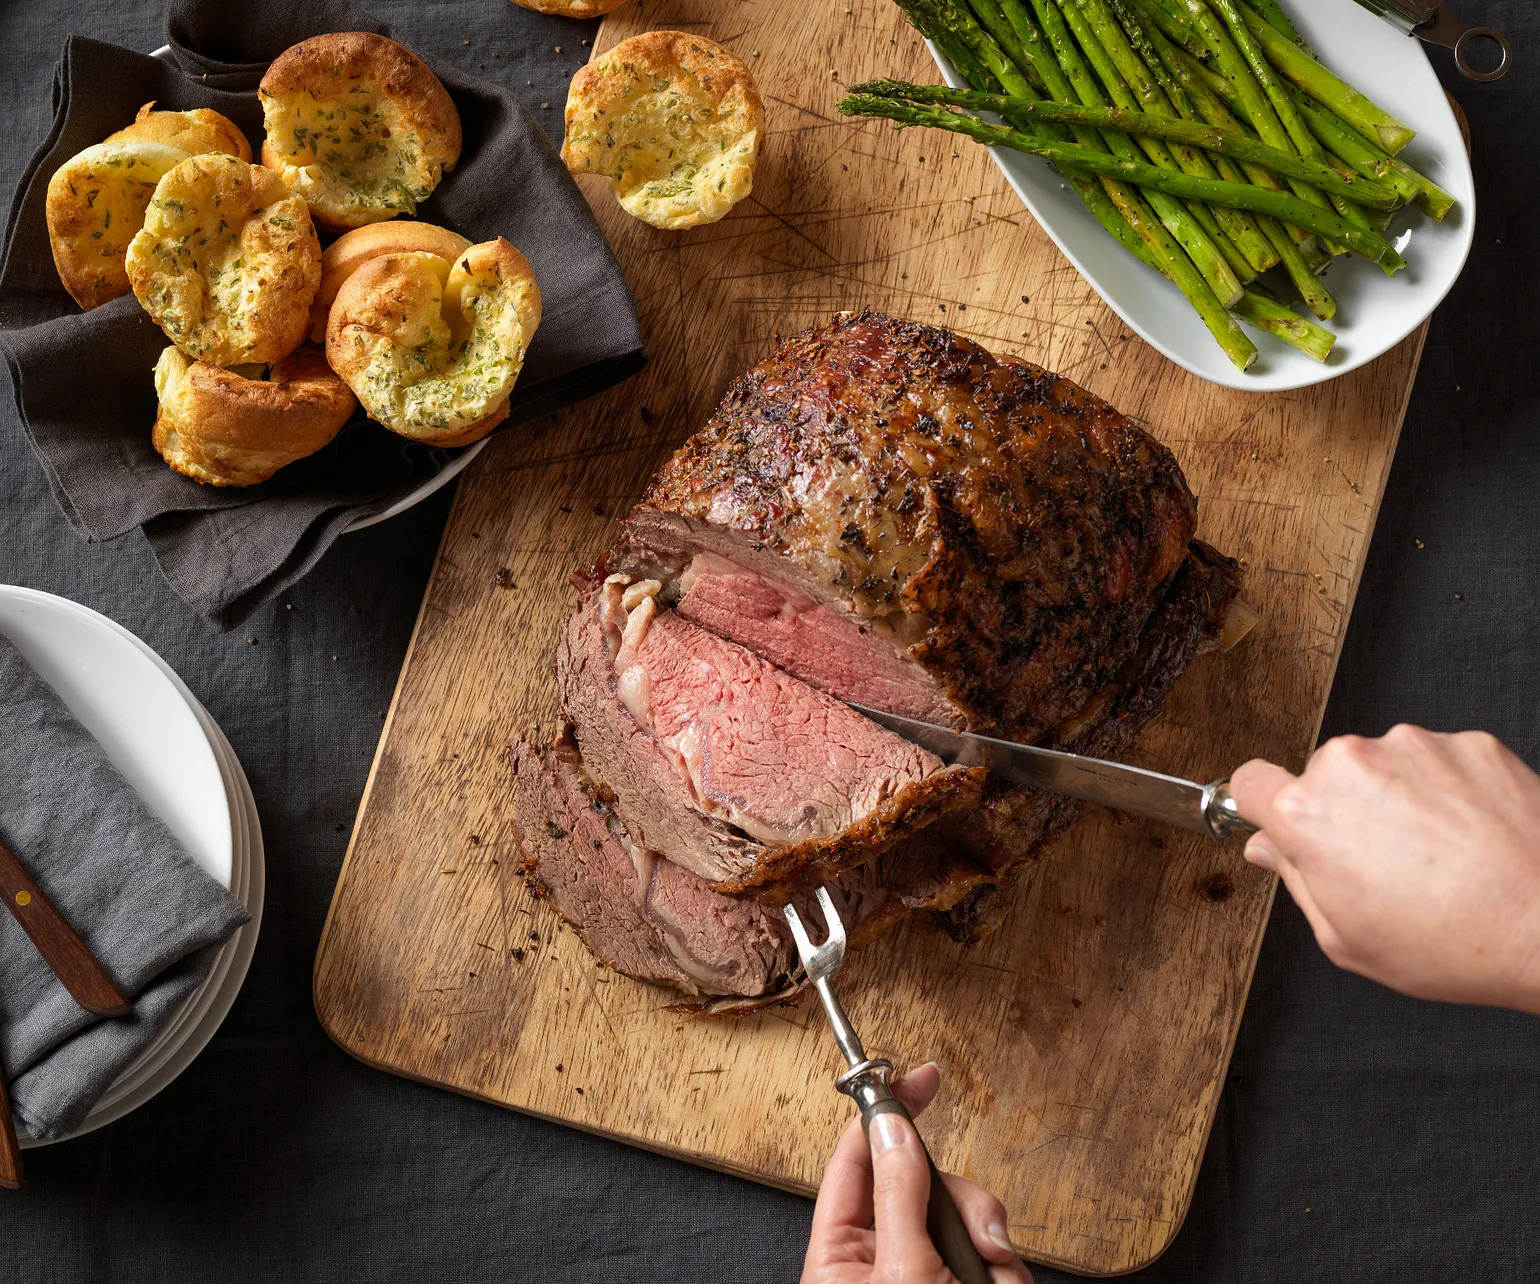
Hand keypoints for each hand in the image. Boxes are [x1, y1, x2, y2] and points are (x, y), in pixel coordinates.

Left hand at [803, 1063, 1031, 1283]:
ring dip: (988, 1243)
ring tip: (990, 1279)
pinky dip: (1003, 1271)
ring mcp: (921, 1270)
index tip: (919, 1079)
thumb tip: (893, 1129)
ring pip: (963, 1217)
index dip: (885, 1113)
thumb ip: (899, 1197)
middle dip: (963, 1207)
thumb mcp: (905, 1272)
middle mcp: (878, 1258)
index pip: (854, 1161)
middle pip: (922, 1183)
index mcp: (840, 1255)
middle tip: (979, 1236)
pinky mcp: (958, 1279)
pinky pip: (989, 1250)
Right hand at [1231, 725, 1539, 1012]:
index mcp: (1309, 814)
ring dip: (1400, 798)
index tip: (1275, 817)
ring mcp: (1414, 747)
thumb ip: (1295, 879)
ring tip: (1440, 855)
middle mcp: (1353, 765)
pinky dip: (1450, 791)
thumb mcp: (1346, 937)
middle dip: (1344, 812)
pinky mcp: (1470, 744)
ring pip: (1385, 766)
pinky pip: (1440, 761)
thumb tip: (1270, 847)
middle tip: (1382, 863)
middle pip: (1324, 777)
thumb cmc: (1456, 943)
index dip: (1259, 804)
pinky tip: (1472, 838)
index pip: (1249, 782)